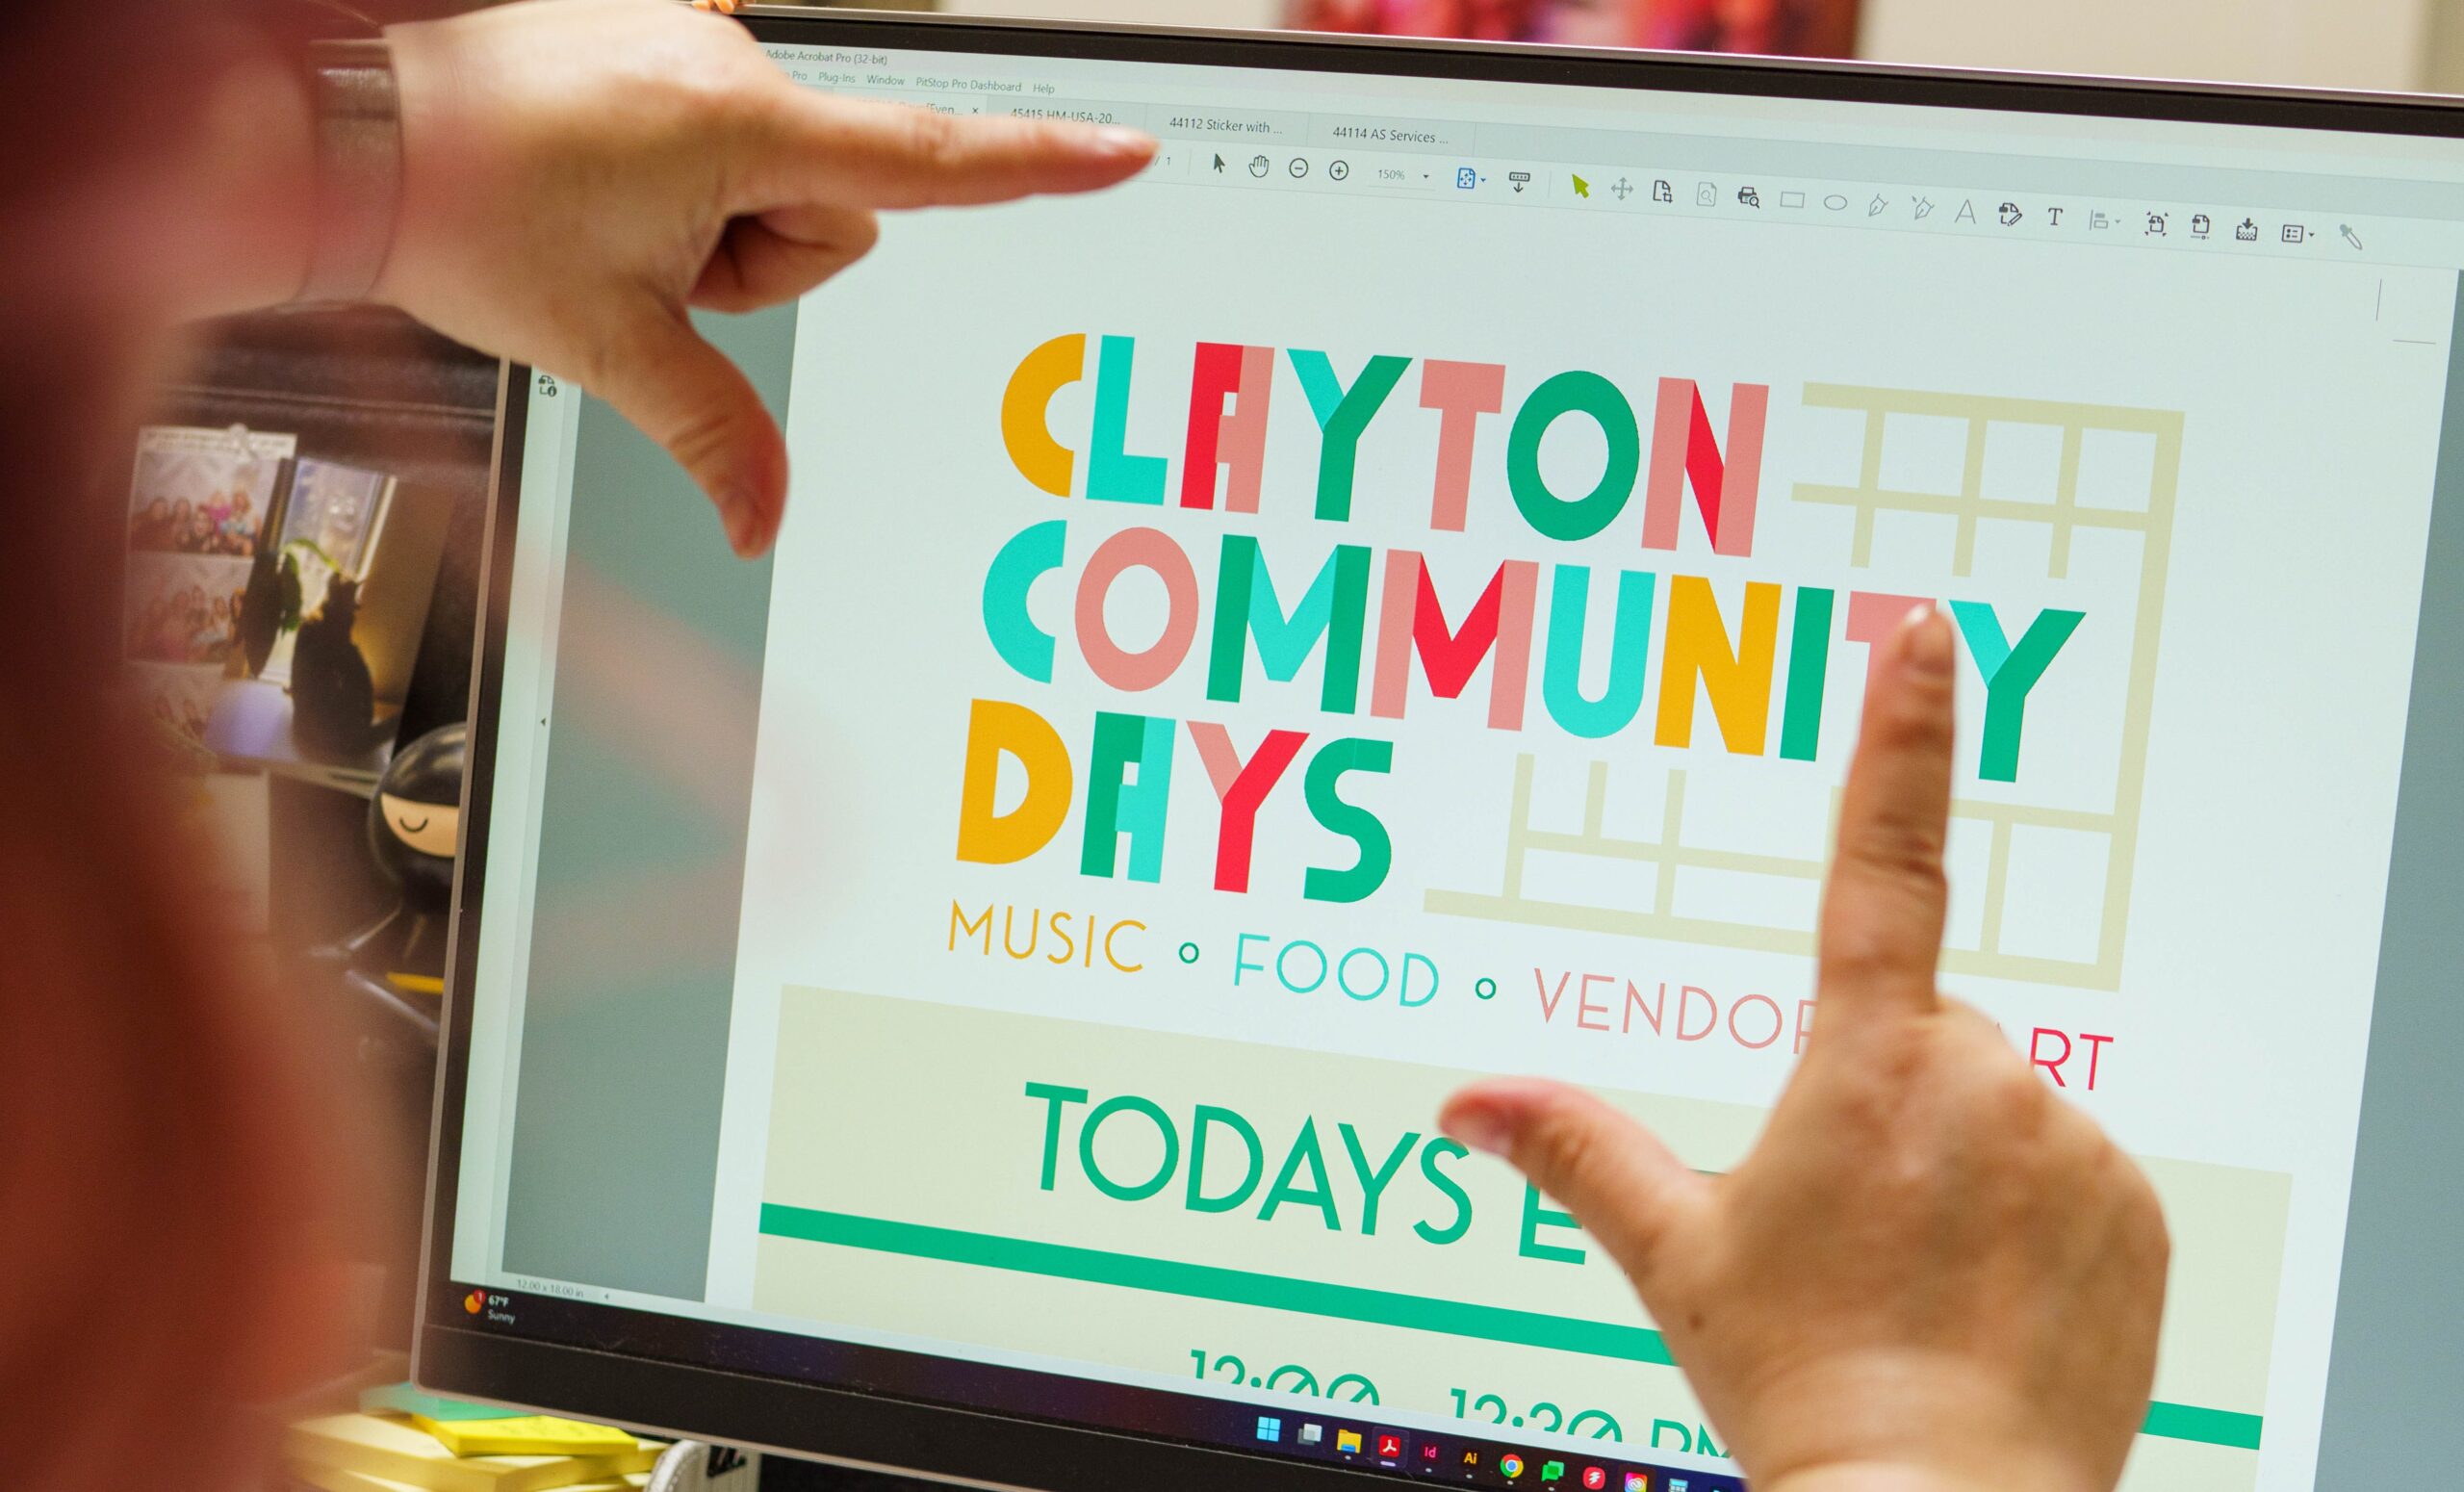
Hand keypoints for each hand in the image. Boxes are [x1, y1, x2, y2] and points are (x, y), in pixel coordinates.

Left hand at [377, 0, 1152, 555]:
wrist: (343, 129)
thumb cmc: (463, 207)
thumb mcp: (607, 344)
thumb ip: (715, 435)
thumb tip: (762, 525)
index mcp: (739, 125)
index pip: (925, 161)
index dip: (1037, 163)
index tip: (1123, 151)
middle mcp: (729, 62)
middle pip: (830, 208)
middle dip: (759, 261)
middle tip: (652, 270)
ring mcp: (690, 42)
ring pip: (772, 177)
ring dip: (714, 225)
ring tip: (613, 225)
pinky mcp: (659, 38)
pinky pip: (720, 132)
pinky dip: (679, 177)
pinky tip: (598, 186)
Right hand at [1440, 606, 2168, 1491]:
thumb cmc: (1809, 1382)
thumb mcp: (1678, 1256)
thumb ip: (1574, 1152)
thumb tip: (1467, 1103)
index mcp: (1868, 1063)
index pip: (1882, 863)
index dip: (1900, 738)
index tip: (1924, 639)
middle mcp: (1986, 1081)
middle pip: (1925, 1042)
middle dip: (1886, 1107)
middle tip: (1851, 1226)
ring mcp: (2071, 1146)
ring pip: (1998, 1112)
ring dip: (1957, 1167)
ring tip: (1914, 1280)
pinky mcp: (2133, 1214)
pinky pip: (2069, 1177)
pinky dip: (2027, 1219)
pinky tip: (1980, 1299)